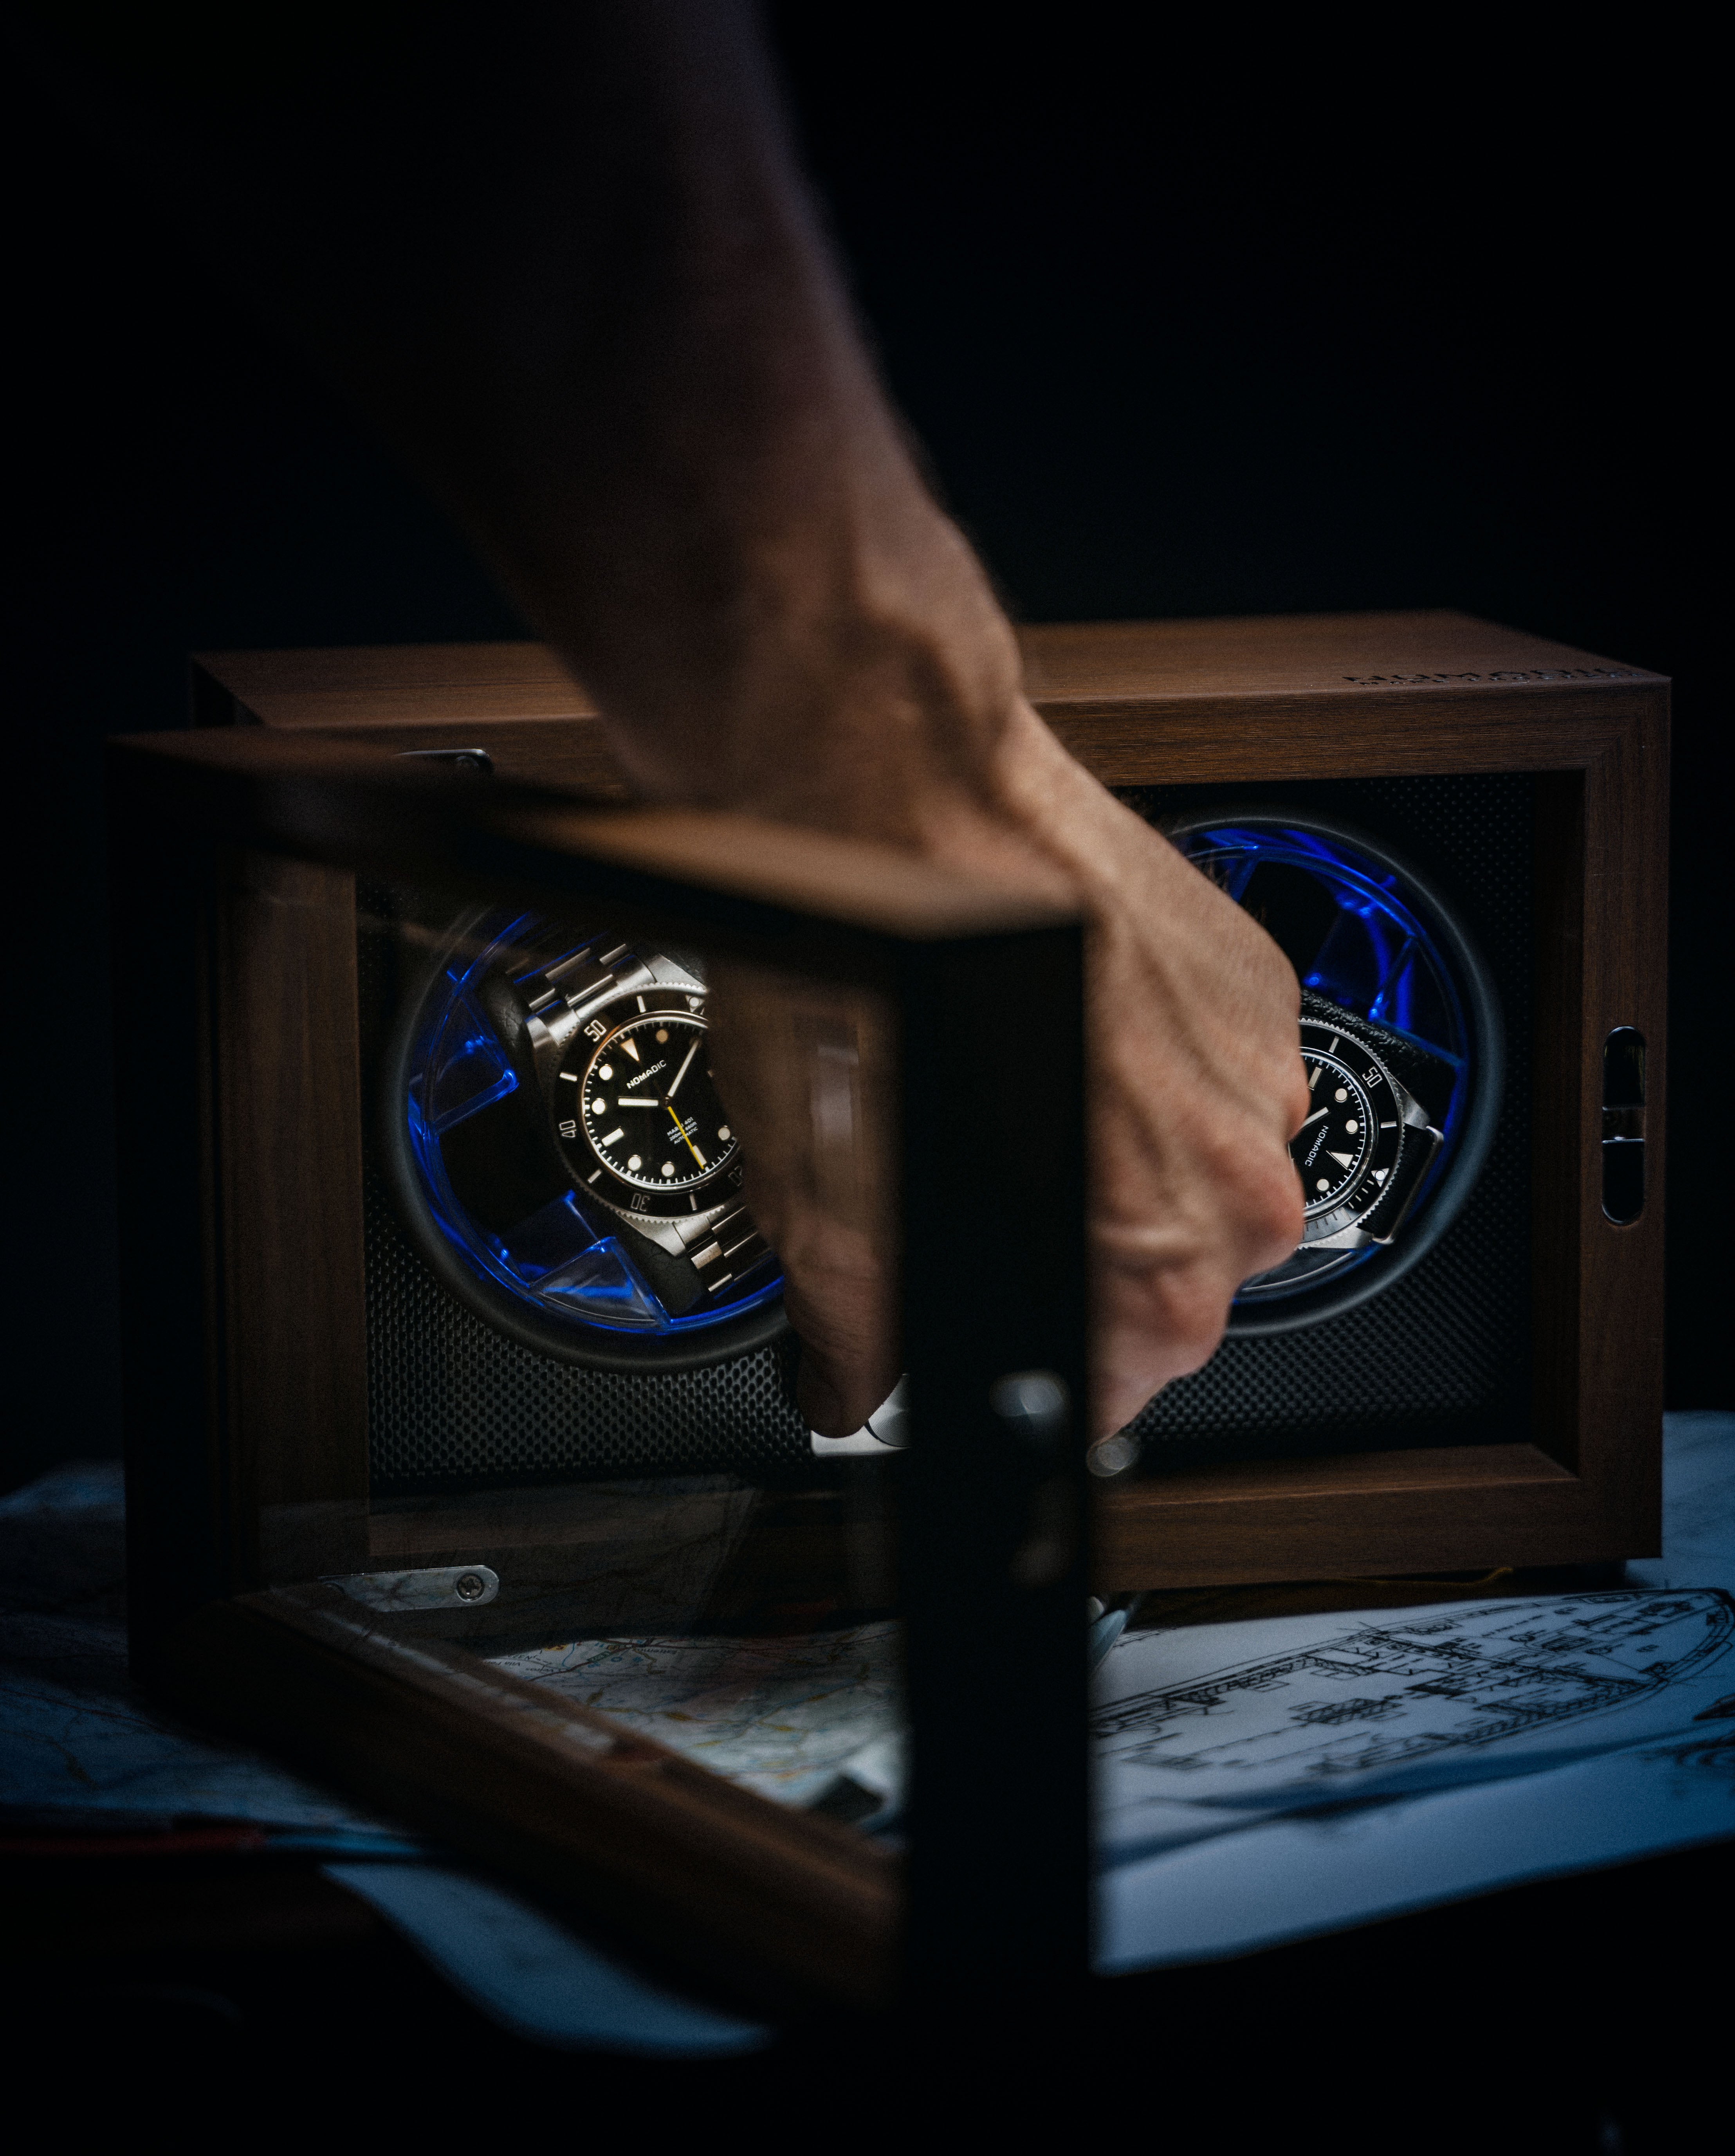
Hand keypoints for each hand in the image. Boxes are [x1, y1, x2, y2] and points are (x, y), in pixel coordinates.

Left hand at [699, 616, 1307, 1437]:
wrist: (896, 781)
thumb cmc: (866, 967)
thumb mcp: (823, 1195)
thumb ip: (860, 1324)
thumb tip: (853, 1383)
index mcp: (1154, 1267)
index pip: (1114, 1388)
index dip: (1031, 1358)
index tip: (992, 1320)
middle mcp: (1238, 1181)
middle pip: (1169, 1286)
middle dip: (1077, 1254)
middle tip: (981, 1178)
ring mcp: (1261, 1074)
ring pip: (1198, 1175)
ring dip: (1121, 1153)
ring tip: (1019, 1082)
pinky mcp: (1256, 985)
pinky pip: (1213, 1077)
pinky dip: (1147, 1067)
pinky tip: (1063, 1023)